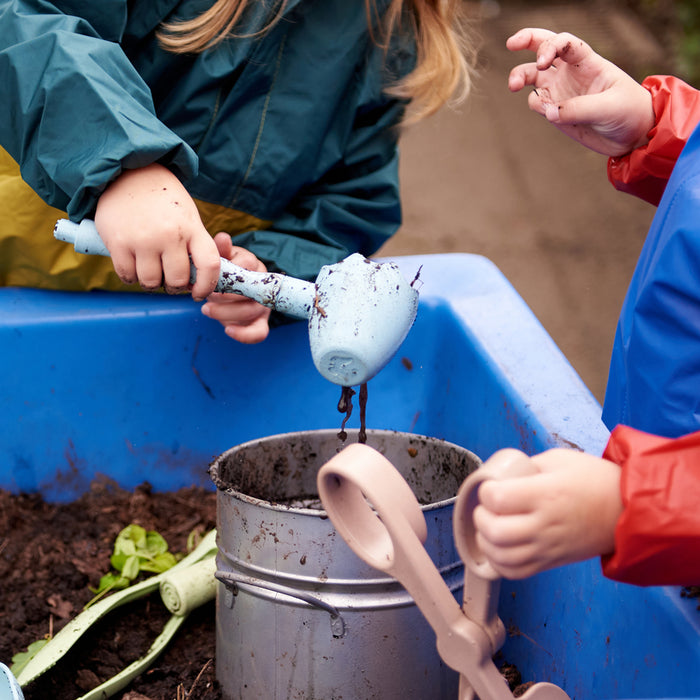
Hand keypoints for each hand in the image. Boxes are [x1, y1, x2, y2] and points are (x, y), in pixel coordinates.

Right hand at [94, 163, 220, 299]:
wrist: (129, 173)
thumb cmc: (165, 203)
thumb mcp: (188, 217)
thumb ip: (194, 247)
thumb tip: (197, 282)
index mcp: (192, 228)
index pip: (209, 265)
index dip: (207, 286)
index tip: (199, 294)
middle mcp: (170, 235)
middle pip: (177, 280)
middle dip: (174, 287)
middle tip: (170, 282)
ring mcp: (143, 239)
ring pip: (150, 282)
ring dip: (151, 284)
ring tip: (151, 273)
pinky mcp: (118, 242)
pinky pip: (127, 276)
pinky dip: (131, 278)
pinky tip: (134, 268)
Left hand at [201, 233, 270, 343]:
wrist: (232, 287)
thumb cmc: (225, 270)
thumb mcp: (222, 258)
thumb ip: (221, 250)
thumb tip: (222, 238)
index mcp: (254, 265)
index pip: (247, 264)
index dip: (227, 271)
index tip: (208, 276)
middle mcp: (262, 285)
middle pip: (249, 290)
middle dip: (223, 296)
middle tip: (204, 297)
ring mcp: (263, 305)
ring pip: (251, 311)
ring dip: (226, 313)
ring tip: (206, 310)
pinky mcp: (261, 322)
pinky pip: (259, 333)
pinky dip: (244, 334)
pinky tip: (228, 330)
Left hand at [472, 448, 622, 577]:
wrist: (629, 510)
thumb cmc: (596, 480)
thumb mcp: (558, 460)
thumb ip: (527, 467)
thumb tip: (502, 476)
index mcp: (544, 494)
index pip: (497, 498)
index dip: (486, 491)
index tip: (491, 487)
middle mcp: (543, 524)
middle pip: (494, 532)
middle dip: (481, 518)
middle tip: (487, 508)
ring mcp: (547, 547)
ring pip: (501, 556)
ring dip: (486, 542)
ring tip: (490, 527)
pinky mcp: (552, 562)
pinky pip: (515, 572)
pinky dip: (499, 563)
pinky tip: (499, 548)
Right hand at [507, 28, 654, 155]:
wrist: (631, 135)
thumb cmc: (629, 112)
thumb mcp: (609, 108)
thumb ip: (578, 109)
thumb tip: (548, 111)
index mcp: (587, 62)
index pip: (564, 42)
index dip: (549, 46)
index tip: (541, 62)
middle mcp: (570, 72)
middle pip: (543, 47)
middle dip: (526, 40)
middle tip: (510, 43)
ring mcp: (560, 90)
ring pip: (532, 75)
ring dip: (519, 77)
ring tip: (513, 87)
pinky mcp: (554, 110)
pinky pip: (536, 103)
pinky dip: (536, 105)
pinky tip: (547, 112)